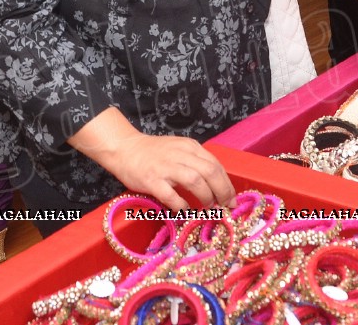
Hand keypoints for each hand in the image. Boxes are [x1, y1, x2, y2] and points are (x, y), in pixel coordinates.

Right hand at [98, 130, 234, 210]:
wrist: (125, 149)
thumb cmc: (154, 153)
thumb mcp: (180, 150)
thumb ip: (197, 163)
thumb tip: (218, 185)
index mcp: (190, 147)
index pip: (216, 165)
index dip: (227, 184)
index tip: (231, 199)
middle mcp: (180, 155)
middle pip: (210, 172)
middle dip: (222, 192)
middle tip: (224, 206)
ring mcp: (165, 167)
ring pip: (195, 181)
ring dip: (206, 197)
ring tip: (208, 208)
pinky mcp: (151, 180)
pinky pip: (171, 195)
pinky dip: (181, 205)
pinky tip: (184, 209)